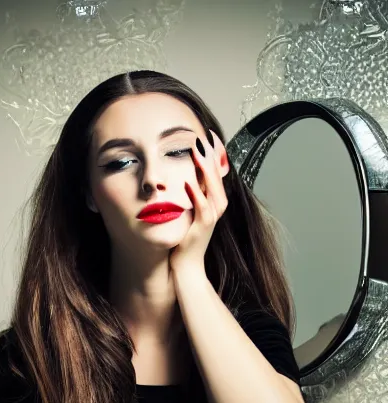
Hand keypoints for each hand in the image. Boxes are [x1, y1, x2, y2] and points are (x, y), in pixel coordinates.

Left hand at [170, 129, 229, 272]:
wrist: (186, 266)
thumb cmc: (185, 240)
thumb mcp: (189, 213)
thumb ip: (190, 197)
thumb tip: (184, 178)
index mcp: (213, 202)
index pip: (215, 174)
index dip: (213, 155)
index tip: (208, 136)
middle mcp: (215, 208)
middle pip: (217, 178)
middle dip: (211, 157)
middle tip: (205, 137)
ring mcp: (211, 218)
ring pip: (213, 190)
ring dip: (206, 171)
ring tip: (198, 153)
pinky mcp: (202, 228)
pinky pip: (202, 208)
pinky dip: (197, 195)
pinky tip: (189, 182)